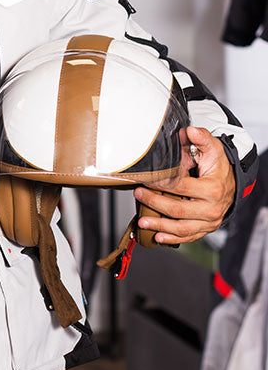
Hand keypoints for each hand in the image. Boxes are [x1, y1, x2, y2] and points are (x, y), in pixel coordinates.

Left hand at [134, 126, 235, 244]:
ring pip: (182, 227)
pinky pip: (189, 237)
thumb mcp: (213, 150)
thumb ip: (202, 138)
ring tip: (142, 222)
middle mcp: (212, 208)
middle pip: (178, 209)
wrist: (230, 184)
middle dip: (154, 203)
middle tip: (138, 195)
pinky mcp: (205, 228)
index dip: (160, 184)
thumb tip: (189, 131)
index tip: (145, 180)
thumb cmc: (217, 168)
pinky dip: (172, 238)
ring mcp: (209, 221)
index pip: (181, 187)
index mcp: (212, 189)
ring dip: (160, 226)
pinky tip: (158, 237)